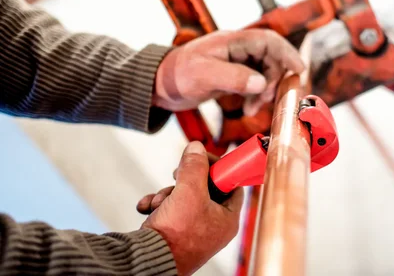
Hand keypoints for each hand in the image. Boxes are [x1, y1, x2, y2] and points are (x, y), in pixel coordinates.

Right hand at [138, 142, 242, 275]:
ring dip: (167, 194)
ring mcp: (194, 231)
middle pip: (205, 189)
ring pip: (184, 198)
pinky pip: (170, 211)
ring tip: (158, 201)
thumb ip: (194, 166)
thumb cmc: (176, 234)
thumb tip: (196, 147)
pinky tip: (146, 208)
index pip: (232, 184)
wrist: (147, 261)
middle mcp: (213, 226)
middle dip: (186, 180)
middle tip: (177, 174)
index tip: (202, 158)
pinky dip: (157, 206)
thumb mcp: (189, 191)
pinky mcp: (175, 235)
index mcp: (228, 219)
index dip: (219, 167)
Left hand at [153, 29, 304, 115]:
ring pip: (265, 73)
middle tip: (265, 100)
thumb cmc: (176, 75)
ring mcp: (236, 63)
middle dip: (273, 81)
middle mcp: (237, 50)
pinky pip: (255, 84)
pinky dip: (256, 97)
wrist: (158, 86)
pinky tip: (248, 109)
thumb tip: (262, 83)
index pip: (268, 41)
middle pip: (270, 59)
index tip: (299, 70)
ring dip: (265, 92)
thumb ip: (233, 78)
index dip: (287, 53)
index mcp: (231, 41)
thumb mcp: (203, 75)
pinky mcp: (233, 77)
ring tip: (252, 109)